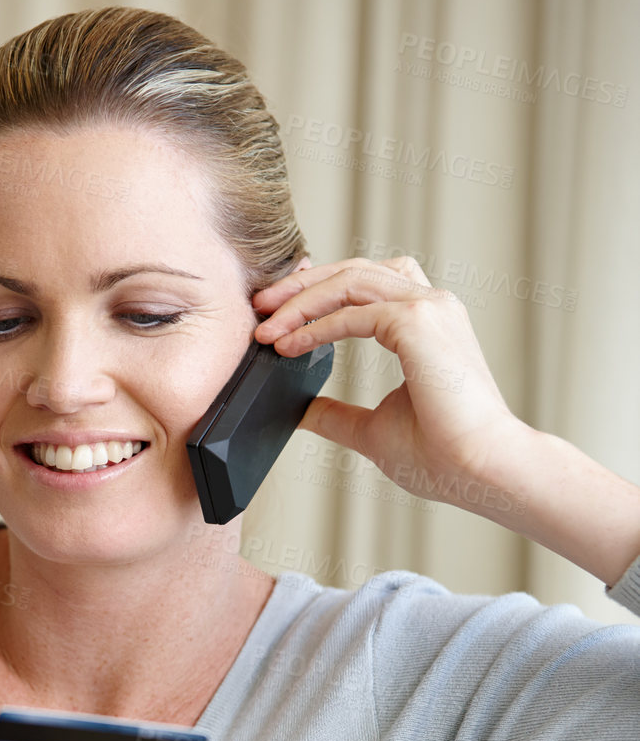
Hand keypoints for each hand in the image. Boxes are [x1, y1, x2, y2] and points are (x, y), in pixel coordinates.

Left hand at [252, 254, 528, 511]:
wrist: (482, 469)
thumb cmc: (444, 455)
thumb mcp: (373, 430)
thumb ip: (337, 414)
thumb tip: (300, 412)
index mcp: (428, 323)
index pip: (367, 284)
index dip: (319, 291)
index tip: (278, 313)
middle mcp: (433, 305)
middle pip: (354, 270)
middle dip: (300, 285)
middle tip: (259, 305)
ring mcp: (429, 308)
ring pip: (350, 280)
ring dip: (301, 299)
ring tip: (266, 326)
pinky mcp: (418, 321)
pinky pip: (353, 310)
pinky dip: (315, 325)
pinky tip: (288, 346)